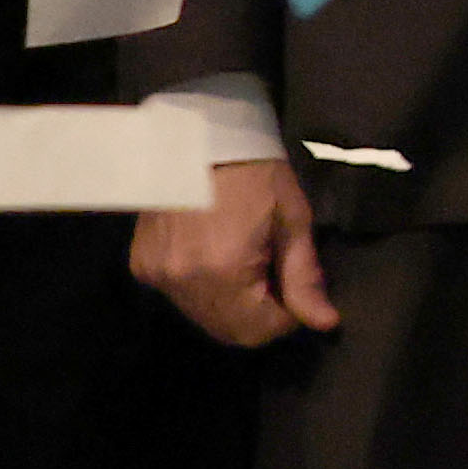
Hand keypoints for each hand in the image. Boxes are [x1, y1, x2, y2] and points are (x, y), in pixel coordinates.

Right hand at [134, 155, 339, 346]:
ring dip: (231, 305)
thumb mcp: (293, 221)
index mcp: (223, 272)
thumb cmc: (257, 173)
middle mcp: (182, 282)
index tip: (294, 287)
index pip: (257, 331)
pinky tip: (216, 254)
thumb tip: (326, 323)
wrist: (199, 137)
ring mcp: (156, 275)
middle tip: (273, 273)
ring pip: (203, 317)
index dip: (285, 317)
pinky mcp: (141, 265)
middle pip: (227, 331)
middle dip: (258, 314)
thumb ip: (304, 278)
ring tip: (246, 261)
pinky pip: (180, 297)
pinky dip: (204, 289)